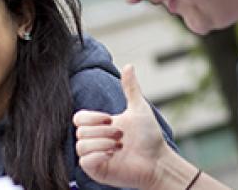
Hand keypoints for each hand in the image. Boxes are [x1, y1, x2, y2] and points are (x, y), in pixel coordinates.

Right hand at [74, 65, 177, 188]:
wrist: (158, 161)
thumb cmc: (150, 137)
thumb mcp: (138, 108)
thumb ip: (130, 88)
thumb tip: (128, 65)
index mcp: (100, 126)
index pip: (79, 118)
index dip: (92, 117)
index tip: (110, 118)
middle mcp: (95, 141)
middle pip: (80, 131)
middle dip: (102, 131)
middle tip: (120, 135)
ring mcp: (94, 157)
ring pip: (81, 146)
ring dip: (102, 142)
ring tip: (119, 145)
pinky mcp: (96, 171)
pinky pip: (84, 162)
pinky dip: (98, 155)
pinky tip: (113, 155)